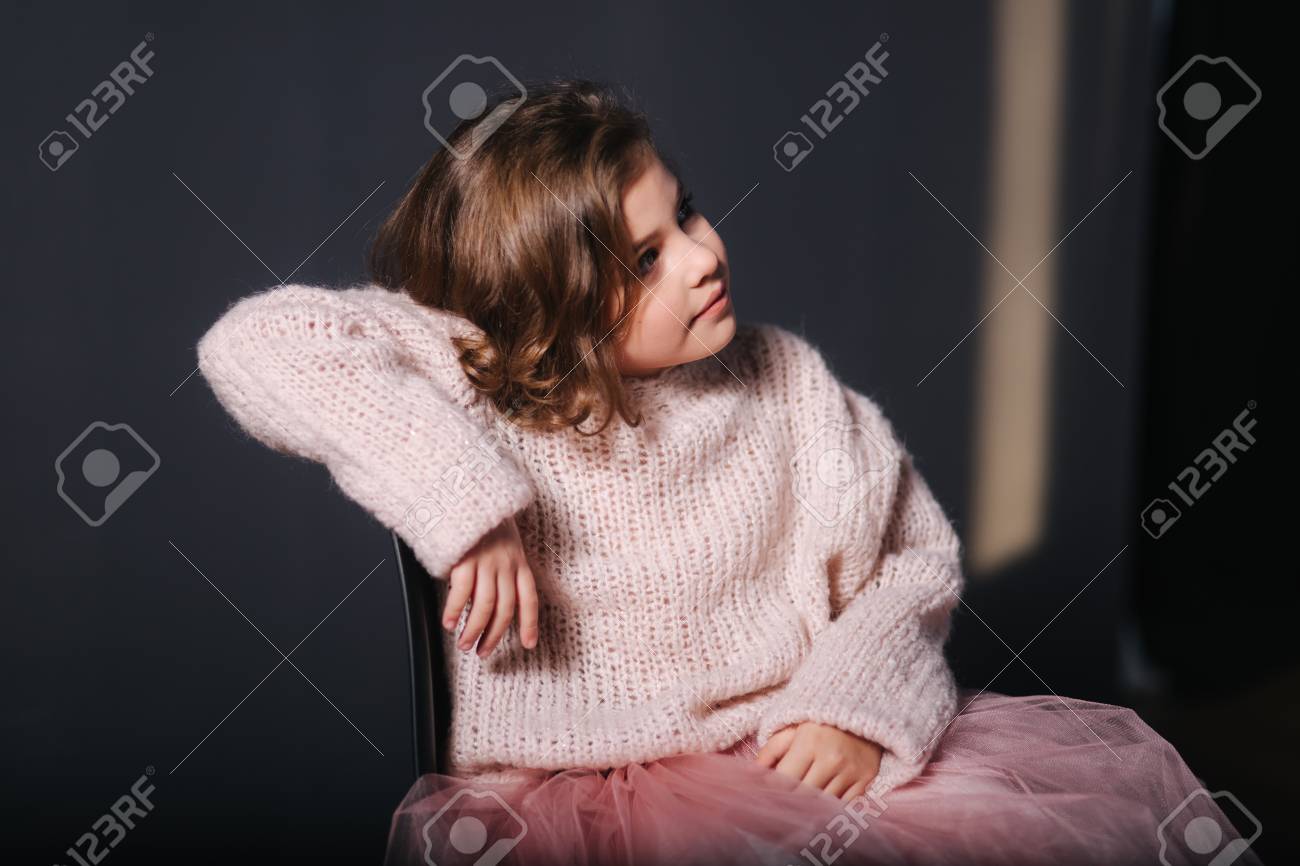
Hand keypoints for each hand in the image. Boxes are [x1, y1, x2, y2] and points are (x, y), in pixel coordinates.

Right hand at [443, 515, 538, 656]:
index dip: (530, 623)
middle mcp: (506, 563)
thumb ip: (501, 565)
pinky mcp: (466, 558)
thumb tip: (490, 595)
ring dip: (474, 630)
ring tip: (465, 643)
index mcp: (518, 560)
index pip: (529, 598)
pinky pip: (461, 593)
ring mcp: (487, 561)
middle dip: (495, 635)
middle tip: (484, 651)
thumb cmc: (481, 514)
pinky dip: (454, 611)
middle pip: (506, 609)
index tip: (528, 644)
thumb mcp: (503, 538)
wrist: (468, 488)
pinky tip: (448, 622)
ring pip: (485, 607)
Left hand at [754, 721, 882, 800]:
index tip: (767, 797)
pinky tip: (823, 806)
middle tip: (782, 808)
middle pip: (804, 795)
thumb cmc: (820, 719)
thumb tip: (754, 773)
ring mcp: (851, 771)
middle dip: (791, 802)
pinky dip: (832, 808)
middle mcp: (831, 759)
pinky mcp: (866, 779)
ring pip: (824, 804)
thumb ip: (771, 750)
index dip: (774, 791)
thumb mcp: (792, 727)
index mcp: (809, 743)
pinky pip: (845, 805)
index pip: (785, 780)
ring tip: (801, 807)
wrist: (862, 708)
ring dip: (811, 807)